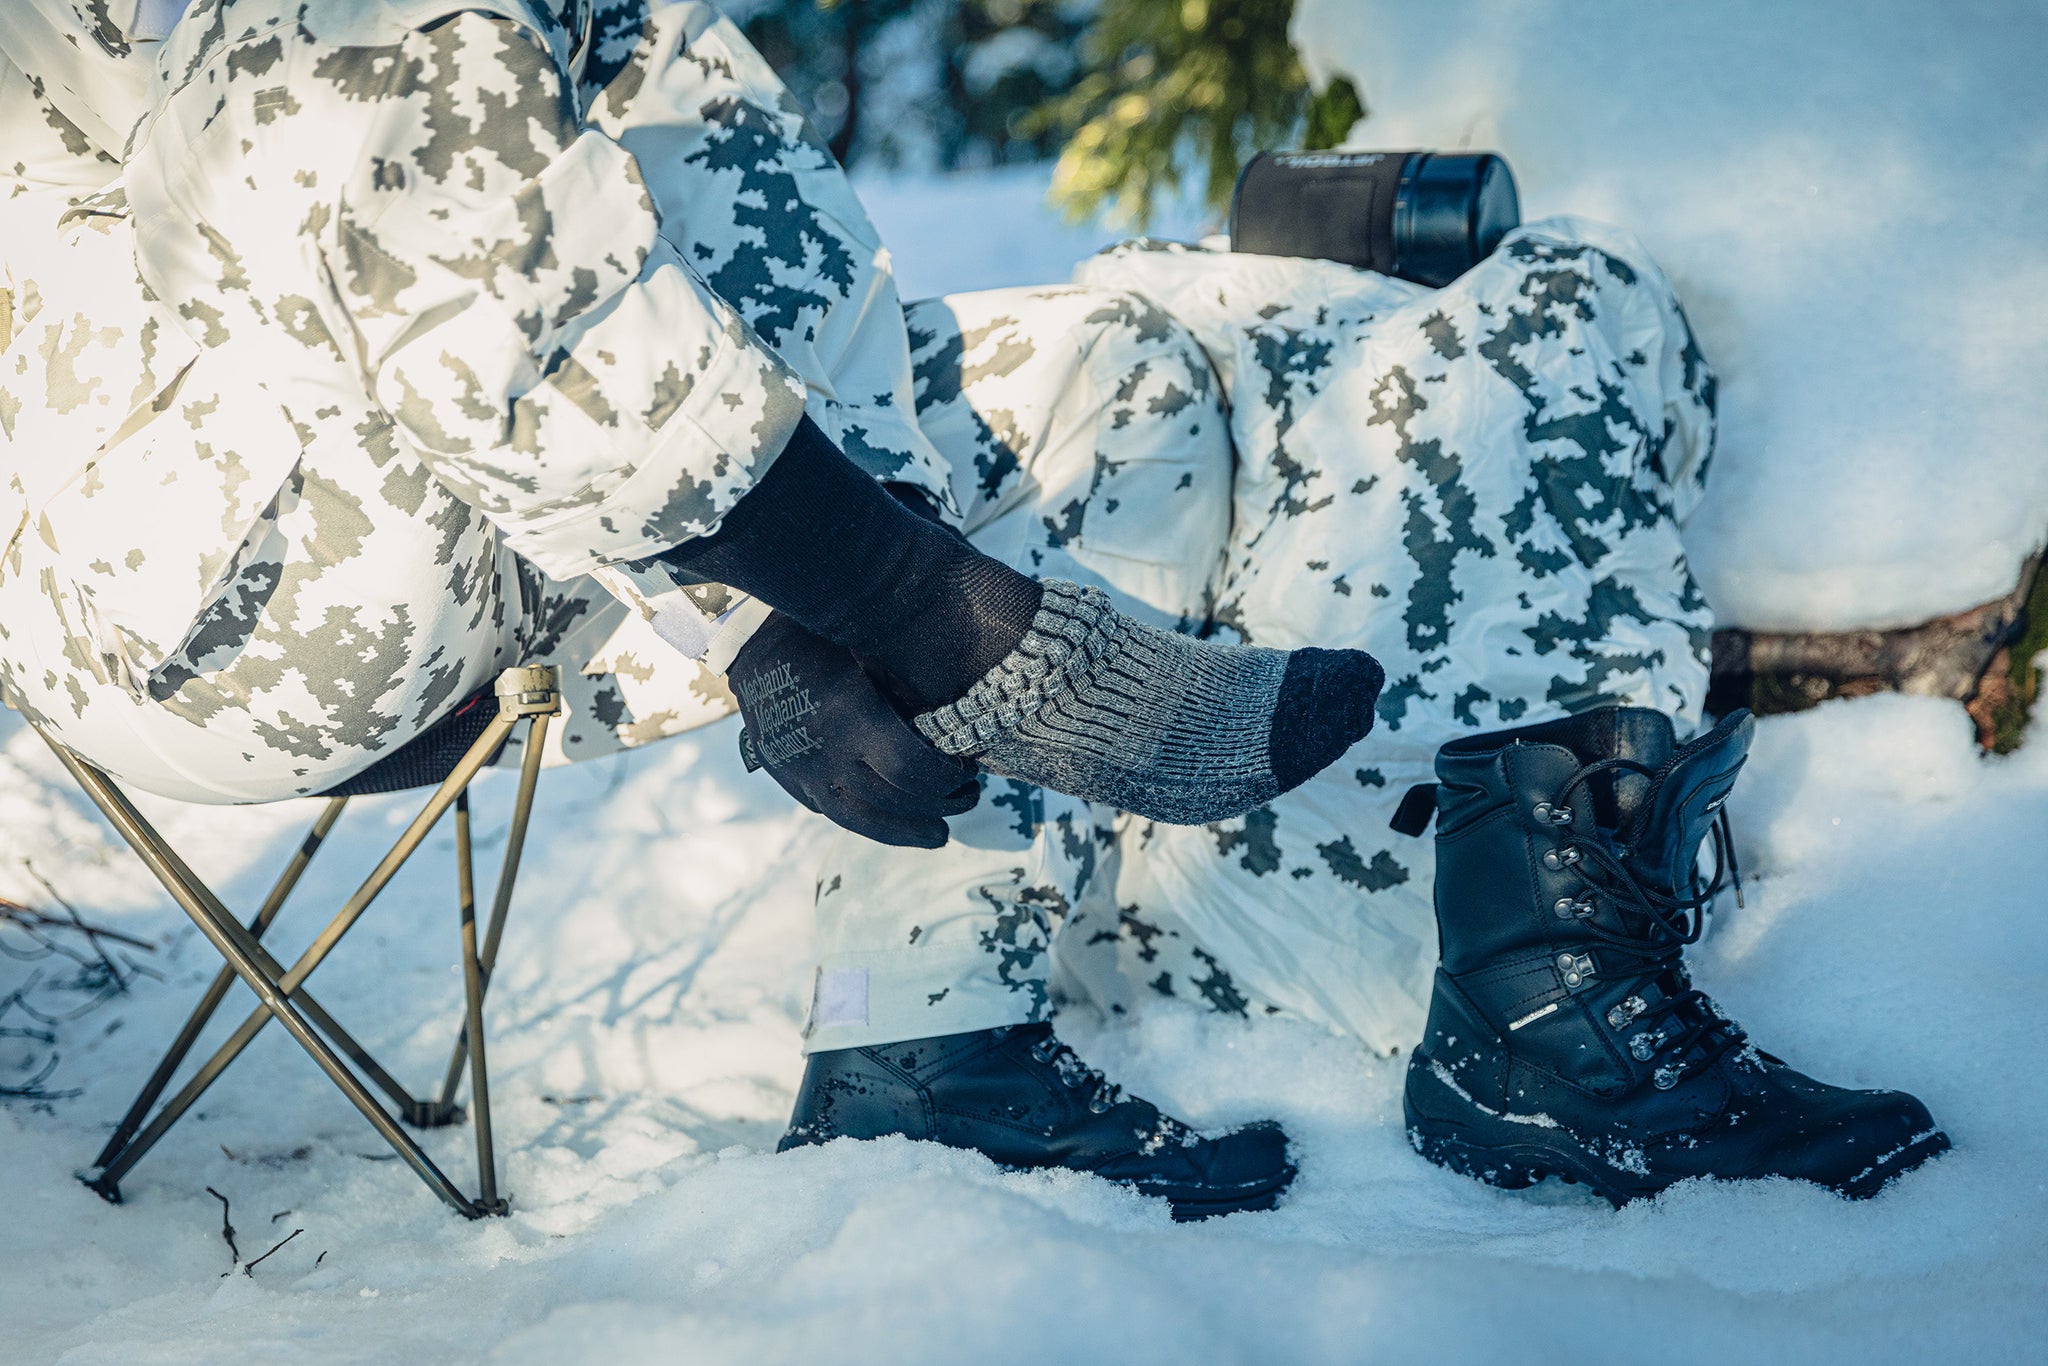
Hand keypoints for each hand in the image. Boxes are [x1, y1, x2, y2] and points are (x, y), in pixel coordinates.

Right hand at [730, 610, 979, 847]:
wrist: (749, 643)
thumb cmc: (822, 633)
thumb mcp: (871, 646)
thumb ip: (908, 687)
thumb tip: (957, 724)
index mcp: (852, 716)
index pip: (913, 769)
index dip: (947, 778)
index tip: (969, 769)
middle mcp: (827, 752)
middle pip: (895, 800)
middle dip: (940, 804)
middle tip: (970, 798)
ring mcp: (803, 771)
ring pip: (862, 820)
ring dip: (907, 830)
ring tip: (940, 834)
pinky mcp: (789, 779)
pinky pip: (834, 813)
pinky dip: (869, 822)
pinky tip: (896, 823)